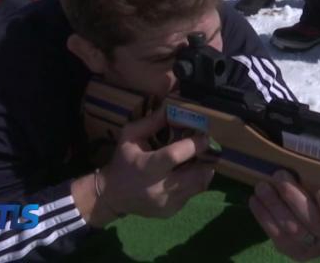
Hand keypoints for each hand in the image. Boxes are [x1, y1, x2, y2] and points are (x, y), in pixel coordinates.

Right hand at [97, 108, 214, 218]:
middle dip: (206, 159)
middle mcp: (158, 188)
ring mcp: (166, 203)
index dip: (194, 145)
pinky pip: (192, 195)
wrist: (111, 195)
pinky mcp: (171, 211)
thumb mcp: (130, 136)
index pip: (175, 156)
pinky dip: (194, 182)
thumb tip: (172, 108)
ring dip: (204, 170)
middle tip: (207, 147)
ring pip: (199, 186)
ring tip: (199, 159)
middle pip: (195, 175)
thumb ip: (151, 122)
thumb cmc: (123, 161)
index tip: (204, 135)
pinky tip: (186, 173)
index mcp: (146, 167)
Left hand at [249, 170, 319, 260]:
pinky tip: (255, 200)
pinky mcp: (295, 252)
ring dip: (275, 206)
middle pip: (315, 223)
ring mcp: (314, 248)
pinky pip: (278, 237)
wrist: (310, 210)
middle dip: (295, 199)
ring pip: (293, 230)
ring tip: (262, 186)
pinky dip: (264, 217)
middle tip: (280, 176)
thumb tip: (310, 157)